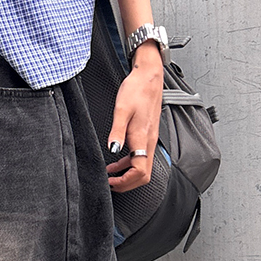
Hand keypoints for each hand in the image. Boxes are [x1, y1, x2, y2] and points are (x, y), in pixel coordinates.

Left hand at [105, 42, 163, 192]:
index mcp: (143, 138)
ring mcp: (149, 140)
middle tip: (110, 183)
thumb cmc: (136, 89)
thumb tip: (112, 149)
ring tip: (110, 174)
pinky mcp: (147, 136)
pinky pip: (140, 157)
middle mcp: (149, 142)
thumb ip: (117, 131)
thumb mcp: (122, 109)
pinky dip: (128, 164)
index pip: (139, 172)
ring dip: (126, 175)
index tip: (110, 181)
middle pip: (143, 175)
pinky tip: (116, 160)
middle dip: (127, 184)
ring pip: (142, 168)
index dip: (125, 181)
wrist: (148, 76)